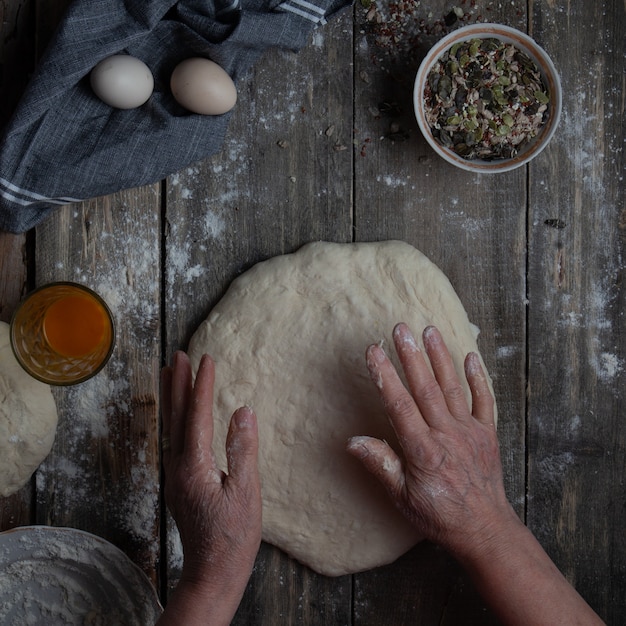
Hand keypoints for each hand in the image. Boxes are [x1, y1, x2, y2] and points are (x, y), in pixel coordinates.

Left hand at [159, 351, 260, 623]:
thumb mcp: (246, 492)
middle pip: (175, 416)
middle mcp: (179, 466)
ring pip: (171, 426)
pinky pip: (174, 438)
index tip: (206, 359)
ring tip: (170, 374)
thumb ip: (243, 449)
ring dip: (171, 397)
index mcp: (195, 465)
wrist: (213, 571)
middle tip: (177, 355)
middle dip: (176, 383)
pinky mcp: (180, 481)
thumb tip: (243, 410)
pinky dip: (175, 417)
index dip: (202, 385)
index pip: (197, 414)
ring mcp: (176, 475)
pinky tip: (179, 414)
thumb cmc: (234, 535)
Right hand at [347, 323, 514, 554]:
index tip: (374, 351)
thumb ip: (380, 464)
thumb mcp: (402, 496)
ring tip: (429, 330)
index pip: (399, 404)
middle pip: (425, 387)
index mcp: (423, 449)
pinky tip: (471, 356)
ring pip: (452, 386)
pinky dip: (478, 378)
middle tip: (400, 328)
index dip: (385, 375)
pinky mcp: (487, 434)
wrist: (485, 529)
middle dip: (411, 355)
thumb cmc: (440, 515)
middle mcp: (447, 434)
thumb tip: (353, 441)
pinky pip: (484, 400)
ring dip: (440, 357)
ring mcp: (469, 431)